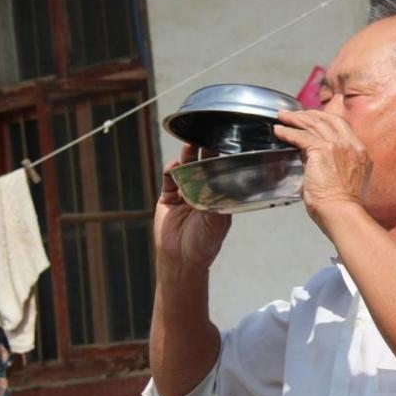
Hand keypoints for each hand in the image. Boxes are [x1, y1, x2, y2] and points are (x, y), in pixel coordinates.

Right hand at [154, 144, 231, 272]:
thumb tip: (220, 184)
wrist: (180, 260)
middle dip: (206, 151)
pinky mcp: (168, 197)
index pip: (222, 172)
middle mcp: (202, 191)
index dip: (223, 160)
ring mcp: (184, 193)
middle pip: (204, 166)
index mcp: (218, 196)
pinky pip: (169, 179)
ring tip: (191, 144)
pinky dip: (171, 171)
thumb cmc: (204, 244)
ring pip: (186, 169)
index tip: (227, 145)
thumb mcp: (216, 223)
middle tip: (208, 136)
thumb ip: (216, 203)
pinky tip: (174, 165)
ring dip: (188, 156)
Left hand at [274, 110, 371, 229]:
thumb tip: (309, 155)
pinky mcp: (322, 150)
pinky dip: (288, 132)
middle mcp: (351, 145)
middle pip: (328, 120)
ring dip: (295, 119)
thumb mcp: (344, 179)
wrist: (342, 213)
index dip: (325, 119)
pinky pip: (300, 136)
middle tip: (295, 114)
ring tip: (283, 117)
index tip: (313, 118)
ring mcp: (338, 145)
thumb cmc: (342, 206)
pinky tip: (279, 131)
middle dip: (309, 114)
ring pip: (313, 124)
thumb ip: (331, 164)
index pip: (341, 126)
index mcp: (360, 152)